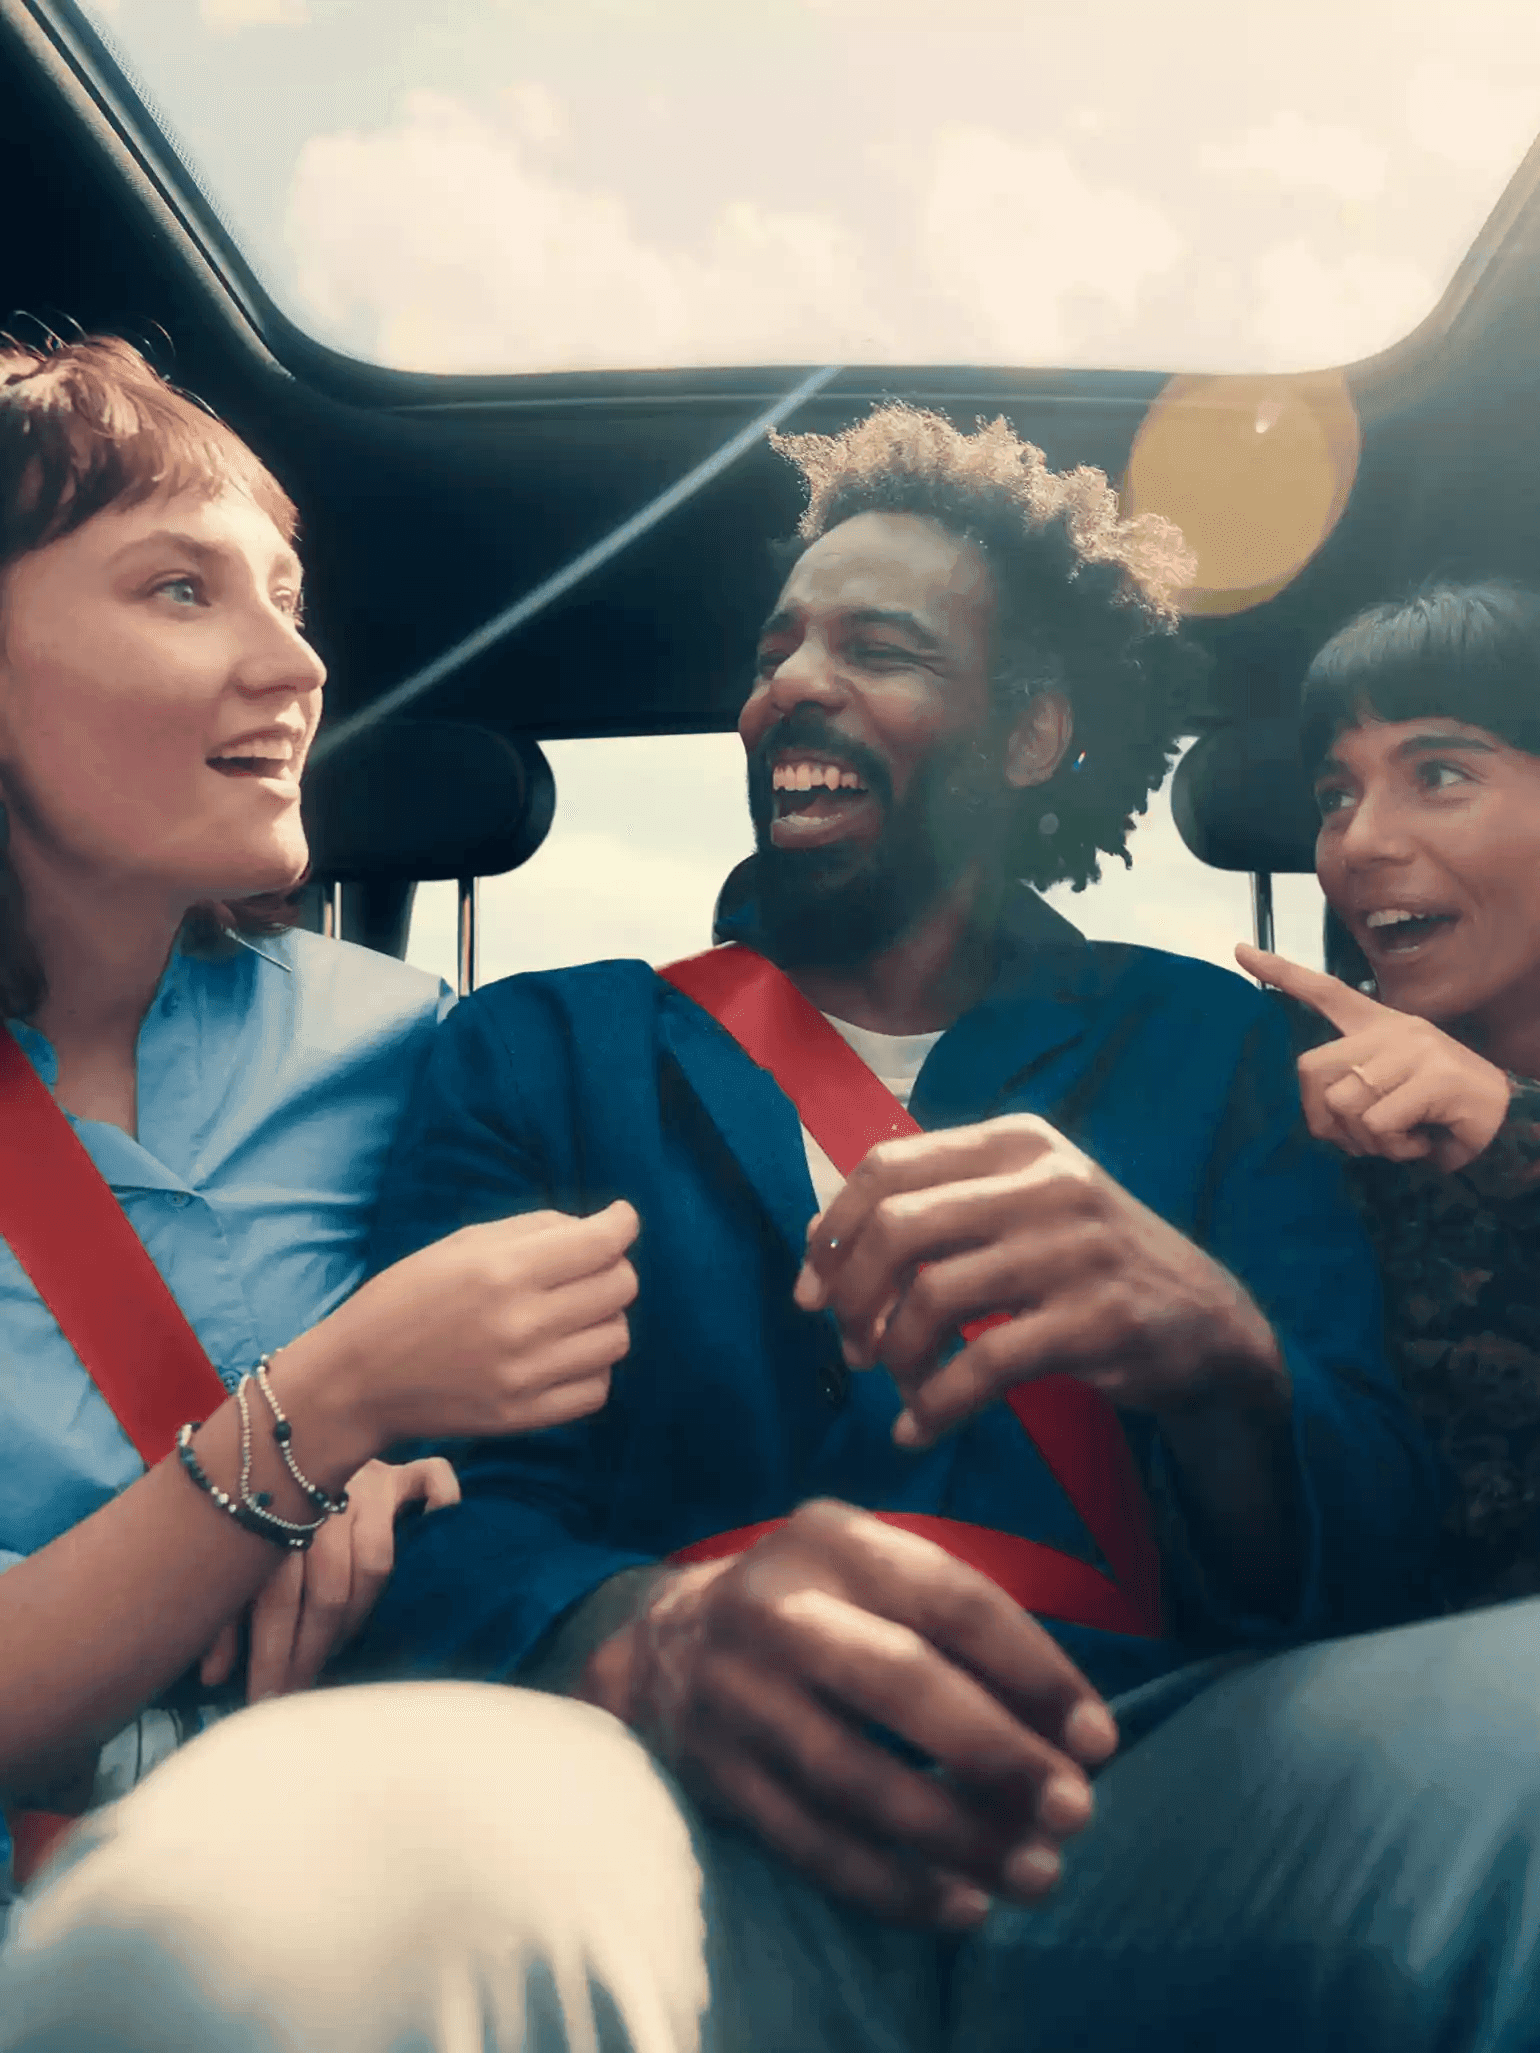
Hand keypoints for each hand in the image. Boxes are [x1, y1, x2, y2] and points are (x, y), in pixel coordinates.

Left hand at [198, 1455, 459, 1700]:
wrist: (287, 1428)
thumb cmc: (259, 1507)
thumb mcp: (232, 1558)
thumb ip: (224, 1614)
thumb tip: (214, 1678)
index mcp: (269, 1515)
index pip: (274, 1597)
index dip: (271, 1655)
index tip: (265, 1703)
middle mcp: (319, 1497)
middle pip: (328, 1587)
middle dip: (312, 1650)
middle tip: (301, 1694)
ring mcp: (366, 1482)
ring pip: (375, 1559)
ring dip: (359, 1615)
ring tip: (339, 1651)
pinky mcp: (402, 1470)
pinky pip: (434, 1478)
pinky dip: (442, 1503)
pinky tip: (434, 1535)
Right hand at [290, 1202, 641, 1454]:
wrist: (358, 1380)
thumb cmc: (407, 1298)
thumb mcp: (461, 1244)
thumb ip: (534, 1229)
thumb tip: (599, 1227)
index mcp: (502, 1272)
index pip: (601, 1244)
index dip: (621, 1223)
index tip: (619, 1219)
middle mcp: (521, 1325)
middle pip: (620, 1287)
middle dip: (612, 1266)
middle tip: (585, 1267)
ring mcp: (526, 1378)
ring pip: (617, 1337)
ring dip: (604, 1318)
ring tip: (571, 1312)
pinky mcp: (525, 1417)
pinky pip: (598, 1388)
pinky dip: (591, 1366)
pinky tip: (562, 1353)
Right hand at [580, 1499, 1116, 1928]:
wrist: (663, 1643)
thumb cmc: (819, 1609)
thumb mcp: (875, 1574)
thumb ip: (966, 1629)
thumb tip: (1075, 1733)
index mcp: (833, 1540)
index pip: (953, 1601)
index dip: (1036, 1672)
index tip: (1100, 1740)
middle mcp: (776, 1607)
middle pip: (901, 1684)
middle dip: (999, 1754)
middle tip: (1076, 1811)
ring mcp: (735, 1692)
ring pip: (855, 1777)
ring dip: (956, 1836)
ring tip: (1035, 1874)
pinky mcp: (714, 1772)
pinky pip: (810, 1842)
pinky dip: (891, 1886)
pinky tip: (959, 1907)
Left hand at [793, 1115, 1282, 1447]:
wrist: (1210, 1325)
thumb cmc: (1090, 1266)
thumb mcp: (1023, 1209)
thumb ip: (933, 1208)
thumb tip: (818, 1240)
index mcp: (1017, 1143)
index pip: (887, 1165)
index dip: (832, 1231)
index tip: (809, 1290)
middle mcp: (1047, 1182)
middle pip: (899, 1227)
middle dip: (853, 1296)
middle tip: (851, 1346)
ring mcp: (1076, 1250)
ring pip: (934, 1297)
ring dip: (893, 1355)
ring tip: (894, 1385)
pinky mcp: (1097, 1321)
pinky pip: (983, 1367)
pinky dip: (934, 1407)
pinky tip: (916, 1431)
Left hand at [1236, 945, 1510, 1171]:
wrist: (1505, 1122)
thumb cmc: (1435, 1113)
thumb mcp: (1385, 1096)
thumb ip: (1348, 1090)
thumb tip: (1319, 1113)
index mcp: (1378, 1026)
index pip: (1324, 991)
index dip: (1281, 973)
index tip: (1240, 950)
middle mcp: (1393, 1029)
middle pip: (1313, 1069)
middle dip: (1326, 1119)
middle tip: (1363, 1138)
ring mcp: (1416, 1049)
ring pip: (1345, 1102)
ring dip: (1367, 1139)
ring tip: (1401, 1137)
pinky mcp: (1435, 1077)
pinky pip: (1380, 1122)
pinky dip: (1395, 1146)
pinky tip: (1421, 1141)